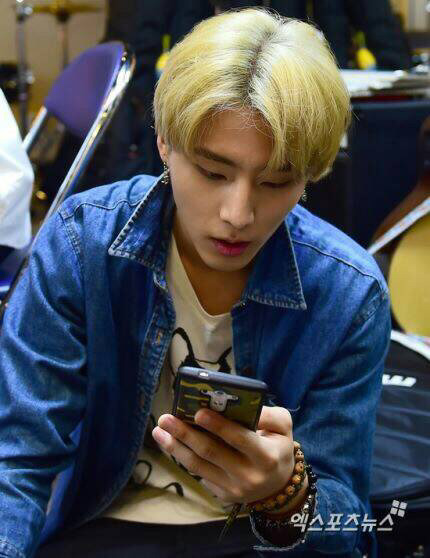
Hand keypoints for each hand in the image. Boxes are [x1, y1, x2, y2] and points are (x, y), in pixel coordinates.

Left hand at [152, 406, 294, 503]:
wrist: (279, 486)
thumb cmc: (278, 447)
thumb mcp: (284, 428)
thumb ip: (270, 415)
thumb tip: (243, 405)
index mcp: (265, 456)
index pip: (238, 439)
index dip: (218, 426)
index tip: (198, 412)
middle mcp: (248, 476)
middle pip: (211, 452)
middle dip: (185, 434)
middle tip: (166, 418)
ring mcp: (232, 489)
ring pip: (198, 466)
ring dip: (175, 447)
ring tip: (159, 430)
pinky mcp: (221, 494)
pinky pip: (198, 473)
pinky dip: (182, 456)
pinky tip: (169, 442)